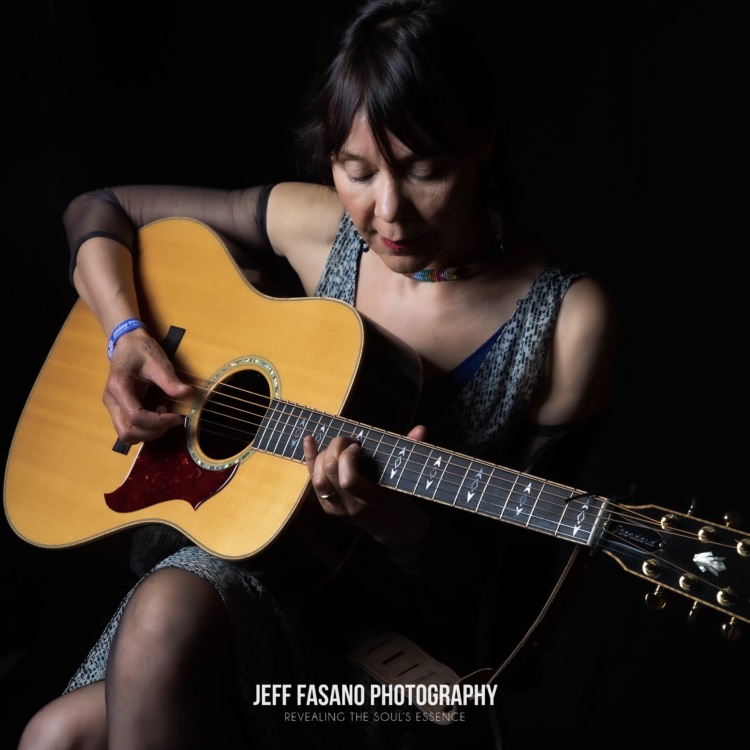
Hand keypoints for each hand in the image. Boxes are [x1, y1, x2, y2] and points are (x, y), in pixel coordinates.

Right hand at [104, 328, 192, 444]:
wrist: (127, 343)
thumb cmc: (141, 350)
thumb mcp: (158, 362)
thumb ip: (170, 381)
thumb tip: (187, 393)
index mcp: (118, 387)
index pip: (135, 417)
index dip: (158, 422)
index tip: (176, 417)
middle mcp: (111, 400)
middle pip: (128, 432)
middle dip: (152, 431)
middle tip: (170, 420)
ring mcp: (113, 406)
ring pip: (127, 434)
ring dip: (149, 432)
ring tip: (163, 415)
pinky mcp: (119, 409)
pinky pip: (130, 427)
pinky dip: (145, 428)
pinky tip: (157, 414)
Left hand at [302, 424, 430, 550]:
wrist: (394, 531)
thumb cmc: (402, 501)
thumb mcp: (406, 480)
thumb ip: (411, 452)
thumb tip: (421, 428)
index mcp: (371, 500)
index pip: (349, 480)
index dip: (348, 458)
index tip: (358, 446)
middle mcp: (350, 507)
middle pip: (330, 474)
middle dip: (335, 449)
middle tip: (349, 441)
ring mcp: (336, 509)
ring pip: (317, 479)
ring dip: (323, 455)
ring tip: (338, 446)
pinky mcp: (327, 507)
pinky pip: (313, 482)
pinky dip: (310, 459)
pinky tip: (308, 440)